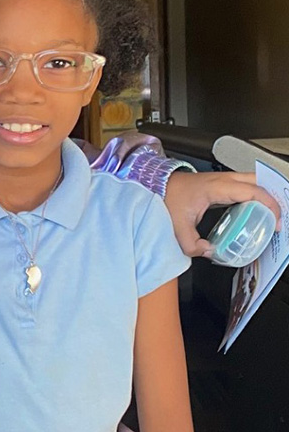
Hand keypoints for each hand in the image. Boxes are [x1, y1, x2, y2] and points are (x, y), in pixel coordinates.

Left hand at [164, 169, 281, 256]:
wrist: (155, 183)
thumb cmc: (166, 197)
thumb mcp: (177, 226)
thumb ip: (192, 244)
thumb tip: (209, 251)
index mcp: (217, 187)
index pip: (253, 192)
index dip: (269, 206)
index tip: (275, 222)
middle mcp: (223, 180)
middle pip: (259, 182)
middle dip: (272, 199)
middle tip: (277, 218)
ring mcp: (221, 179)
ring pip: (253, 181)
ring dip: (264, 196)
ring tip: (269, 215)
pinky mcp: (218, 183)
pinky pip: (243, 185)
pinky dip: (254, 195)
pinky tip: (253, 209)